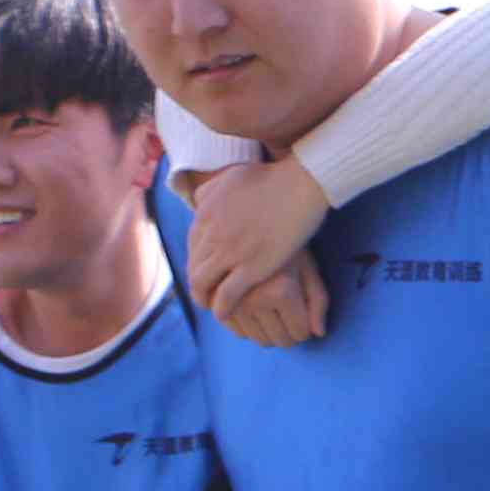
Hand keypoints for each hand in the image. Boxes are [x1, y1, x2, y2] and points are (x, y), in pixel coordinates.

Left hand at [185, 160, 335, 346]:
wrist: (298, 185)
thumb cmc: (272, 178)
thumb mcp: (230, 176)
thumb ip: (210, 188)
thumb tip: (197, 199)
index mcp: (204, 212)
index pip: (191, 245)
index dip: (197, 260)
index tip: (206, 269)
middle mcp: (211, 233)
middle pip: (193, 266)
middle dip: (197, 282)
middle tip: (205, 292)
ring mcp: (229, 252)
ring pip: (202, 284)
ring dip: (204, 298)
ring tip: (211, 306)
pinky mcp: (250, 269)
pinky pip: (226, 296)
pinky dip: (221, 308)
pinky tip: (224, 313)